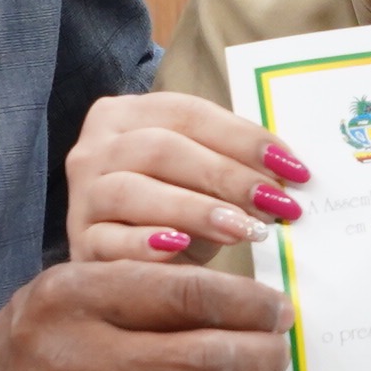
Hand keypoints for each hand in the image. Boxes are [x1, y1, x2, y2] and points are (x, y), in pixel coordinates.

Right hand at [0, 261, 290, 370]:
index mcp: (76, 300)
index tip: (277, 312)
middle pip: (205, 361)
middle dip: (262, 358)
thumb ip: (149, 283)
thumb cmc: (40, 343)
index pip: (189, 295)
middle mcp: (76, 365)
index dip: (250, 305)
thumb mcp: (74, 287)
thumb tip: (250, 300)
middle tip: (275, 357)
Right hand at [65, 90, 310, 261]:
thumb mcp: (198, 174)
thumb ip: (230, 162)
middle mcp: (94, 149)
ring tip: (244, 229)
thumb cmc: (172, 205)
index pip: (188, 114)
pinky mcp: (78, 243)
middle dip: (226, 175)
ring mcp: (82, 196)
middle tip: (275, 203)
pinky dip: (146, 244)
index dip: (243, 138)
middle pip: (162, 150)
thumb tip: (289, 174)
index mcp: (124, 114)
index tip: (291, 166)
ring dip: (195, 209)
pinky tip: (182, 248)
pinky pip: (109, 241)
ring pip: (133, 192)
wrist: (122, 257)